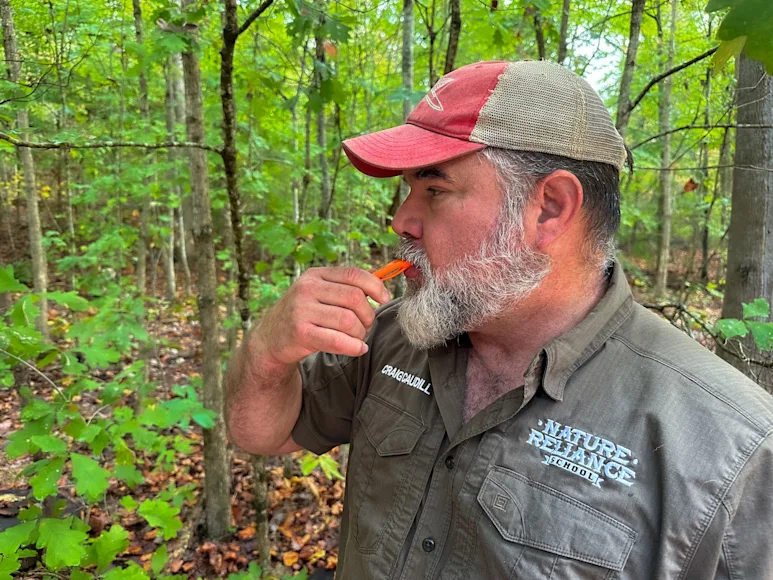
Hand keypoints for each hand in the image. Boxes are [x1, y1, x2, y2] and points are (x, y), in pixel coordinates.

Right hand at [255, 267, 390, 364]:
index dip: (375, 286)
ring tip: (358, 338)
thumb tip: (378, 281)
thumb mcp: (318, 293)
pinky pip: (337, 340)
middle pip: (355, 298)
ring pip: (348, 320)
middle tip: (366, 325)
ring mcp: (301, 310)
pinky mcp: (300, 333)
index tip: (383, 299)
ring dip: (360, 333)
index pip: (353, 274)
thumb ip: (343, 286)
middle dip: (368, 315)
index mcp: (315, 275)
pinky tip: (358, 349)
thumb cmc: (303, 315)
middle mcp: (307, 289)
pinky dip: (353, 346)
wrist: (271, 339)